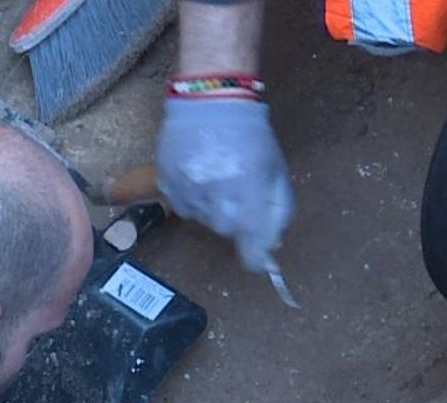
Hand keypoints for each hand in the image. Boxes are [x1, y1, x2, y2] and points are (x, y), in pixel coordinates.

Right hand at [156, 97, 293, 272]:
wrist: (210, 96)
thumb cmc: (249, 133)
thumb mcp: (275, 168)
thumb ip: (278, 209)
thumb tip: (271, 245)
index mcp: (249, 185)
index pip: (252, 238)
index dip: (254, 256)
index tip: (257, 261)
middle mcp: (217, 189)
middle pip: (225, 229)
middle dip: (234, 219)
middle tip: (236, 195)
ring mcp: (188, 185)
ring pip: (201, 218)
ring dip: (211, 207)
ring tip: (216, 179)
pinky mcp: (167, 180)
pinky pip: (181, 206)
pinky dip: (192, 199)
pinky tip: (199, 176)